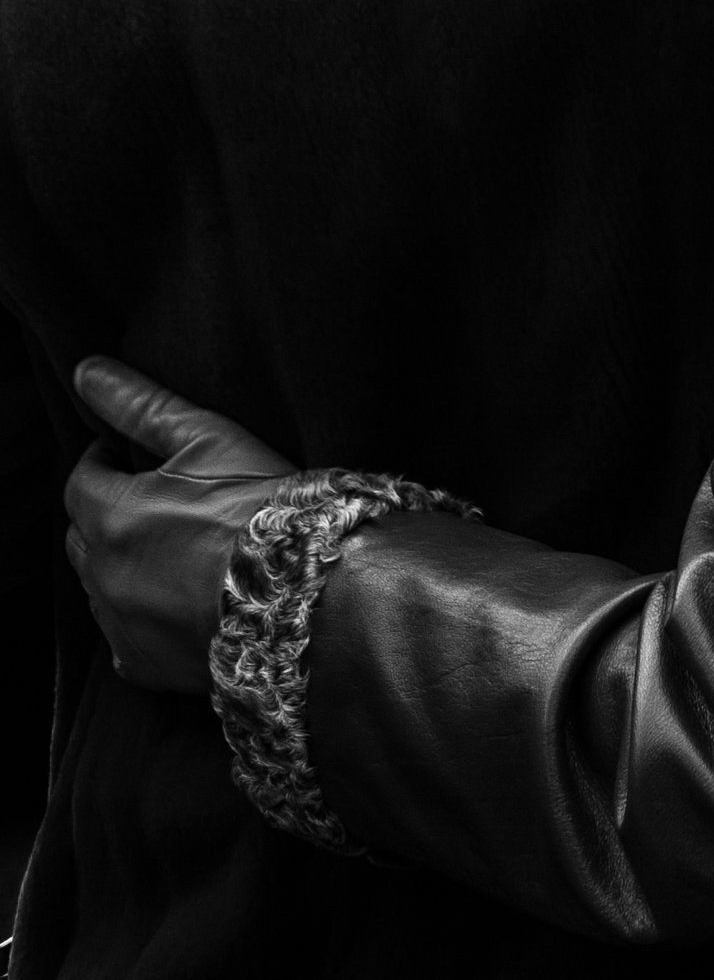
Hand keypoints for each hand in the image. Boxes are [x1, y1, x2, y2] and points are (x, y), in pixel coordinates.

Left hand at [66, 357, 292, 693]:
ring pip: (97, 584)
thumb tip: (86, 370)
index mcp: (112, 515)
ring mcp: (119, 627)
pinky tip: (178, 596)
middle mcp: (103, 575)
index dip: (105, 460)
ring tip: (174, 544)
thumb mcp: (209, 437)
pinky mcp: (142, 666)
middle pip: (81, 534)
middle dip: (106, 511)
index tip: (134, 455)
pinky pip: (119, 633)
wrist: (308, 593)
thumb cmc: (263, 504)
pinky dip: (136, 612)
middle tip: (157, 497)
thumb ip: (140, 403)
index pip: (81, 480)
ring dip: (119, 561)